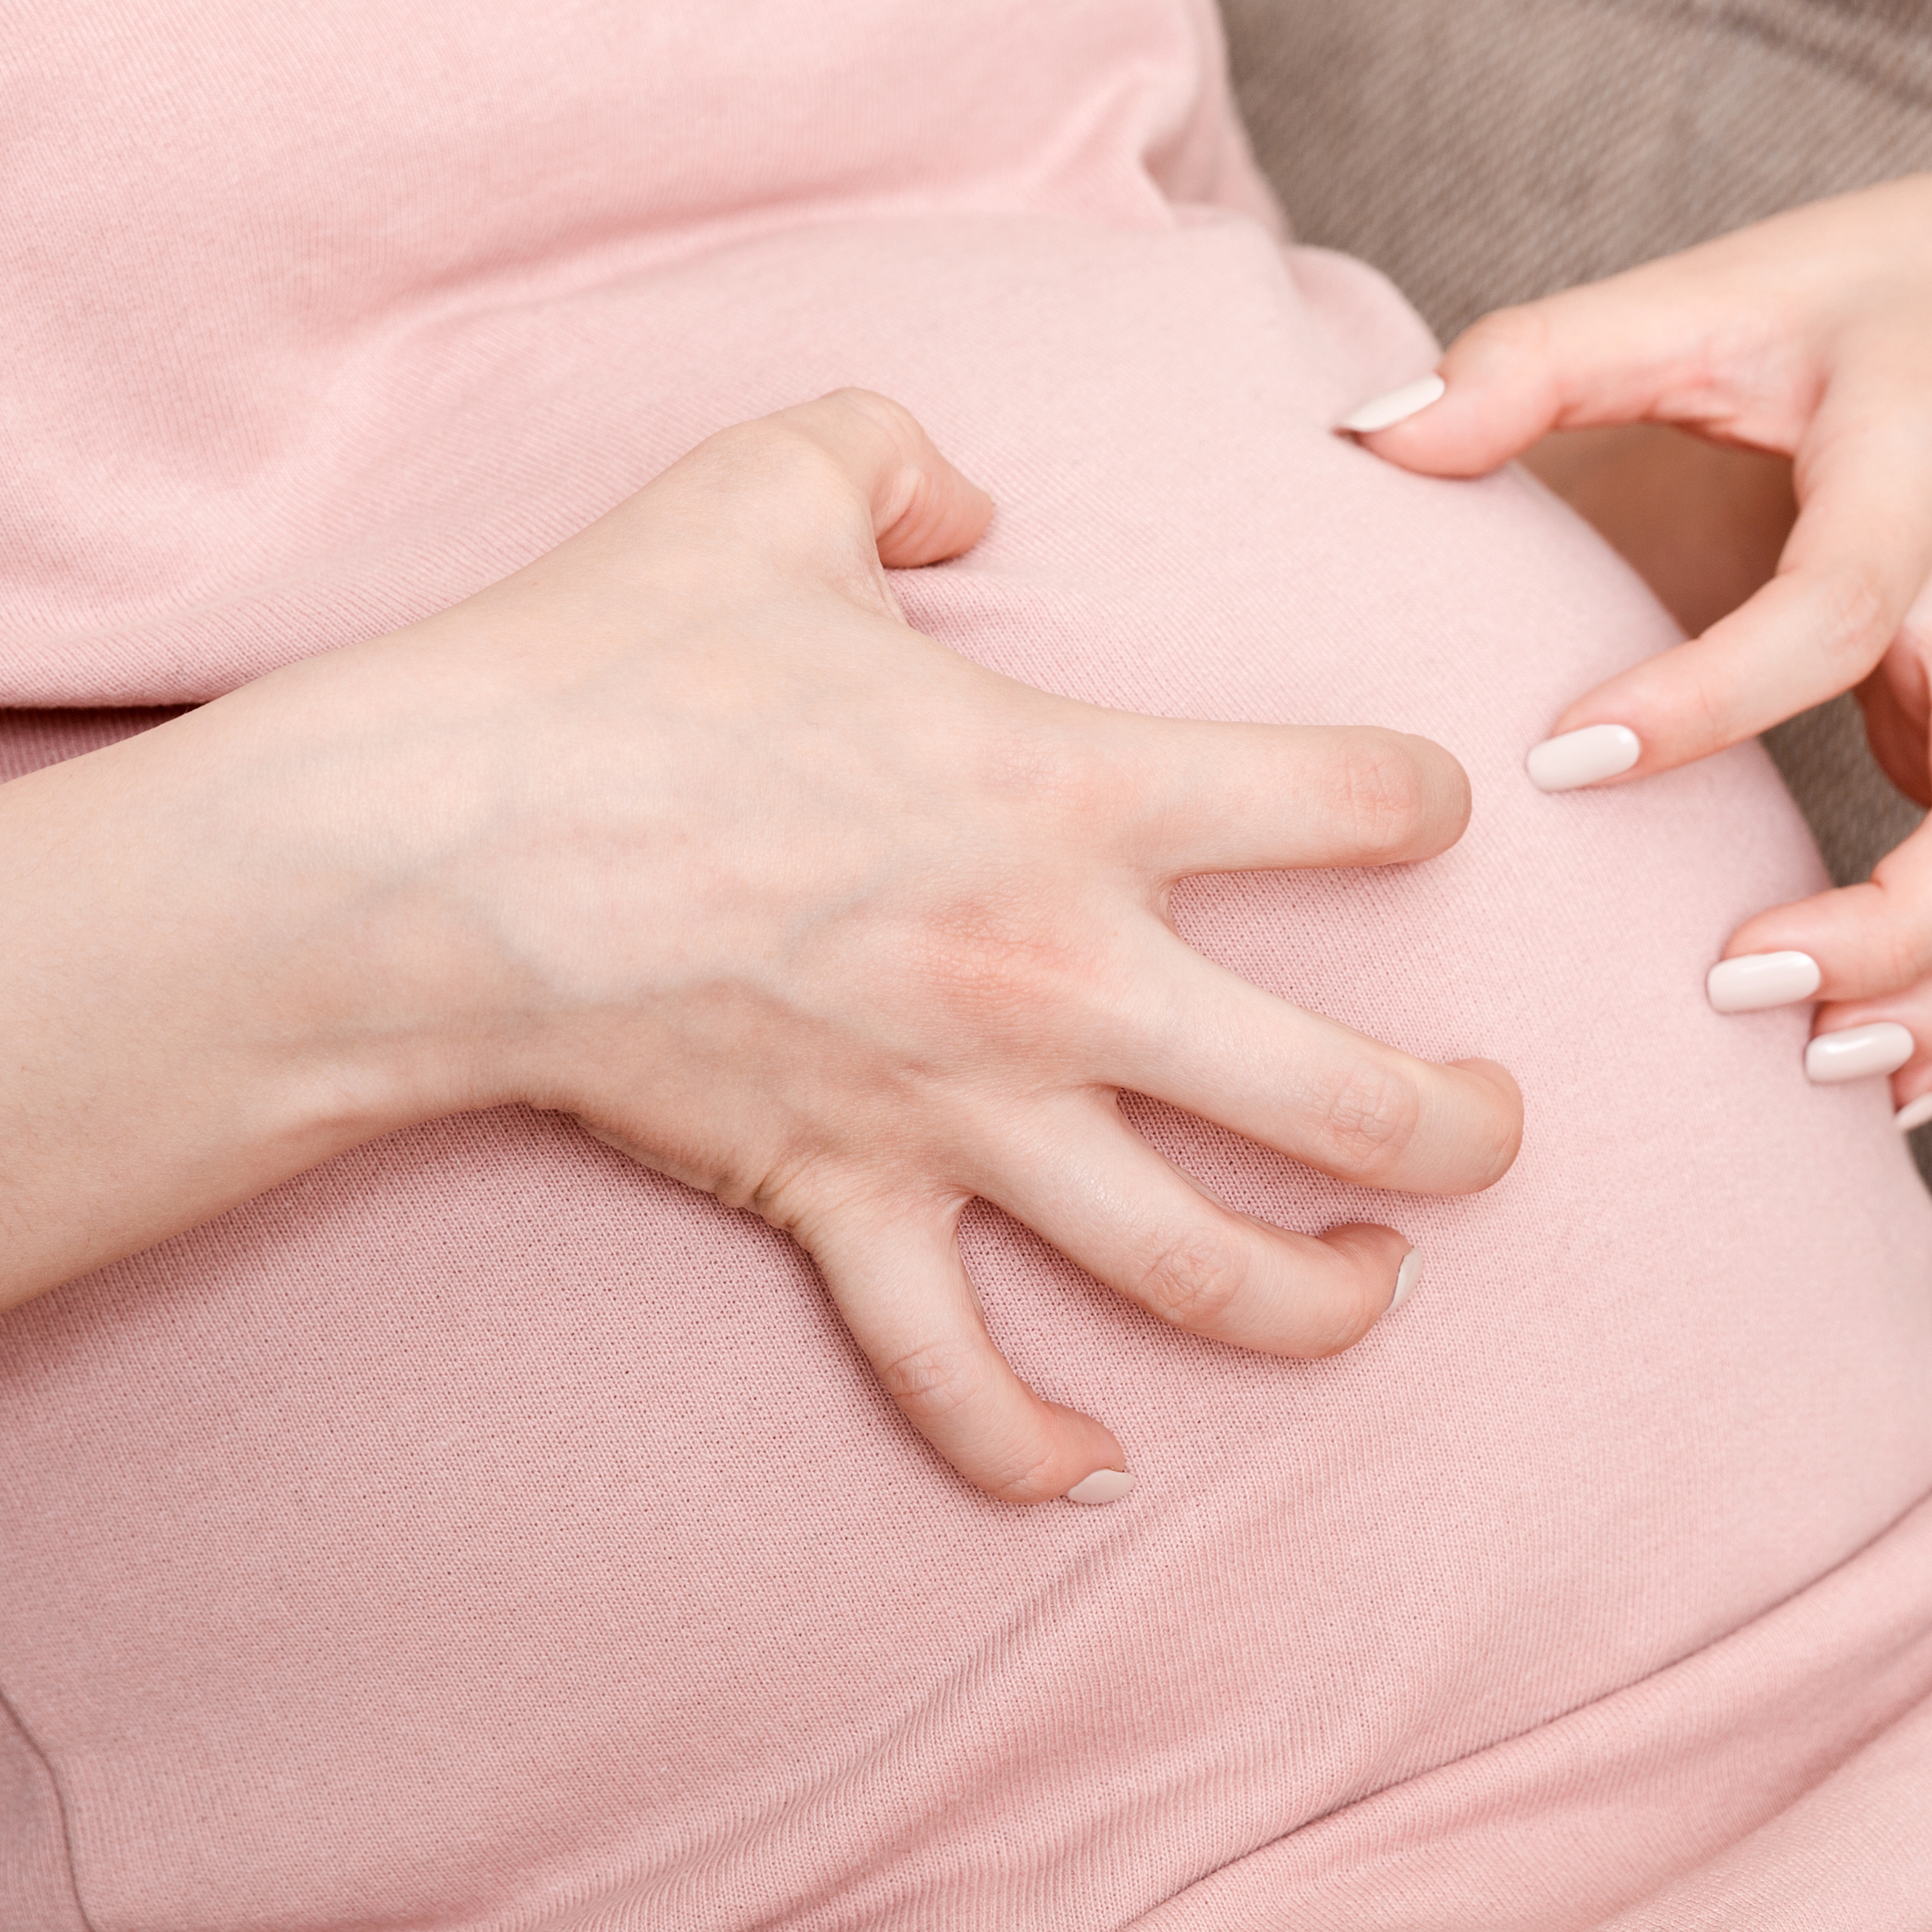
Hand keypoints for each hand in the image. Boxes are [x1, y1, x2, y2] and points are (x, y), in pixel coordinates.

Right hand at [209, 391, 1521, 1505]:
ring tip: (1378, 1290)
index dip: (1421, 800)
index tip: (1425, 810)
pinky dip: (1027, 1449)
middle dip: (1459, 1131)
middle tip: (1491, 1126)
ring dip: (1321, 1300)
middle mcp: (1059, 976)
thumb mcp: (771, 478)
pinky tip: (1095, 1477)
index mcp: (1079, 789)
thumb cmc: (607, 658)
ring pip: (1200, 1267)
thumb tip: (962, 497)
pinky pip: (955, 1375)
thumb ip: (899, 454)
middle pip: (1345, 1099)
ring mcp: (958, 1116)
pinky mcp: (845, 1206)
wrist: (439, 845)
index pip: (1349, 801)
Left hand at [1334, 173, 1931, 1121]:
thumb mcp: (1696, 293)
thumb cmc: (1835, 303)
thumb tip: (1364, 431)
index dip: (1707, 697)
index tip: (1562, 758)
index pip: (1832, 610)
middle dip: (1899, 920)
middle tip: (1731, 983)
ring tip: (1815, 1068)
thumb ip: (1535, 361)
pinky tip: (1880, 1079)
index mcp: (1917, 472)